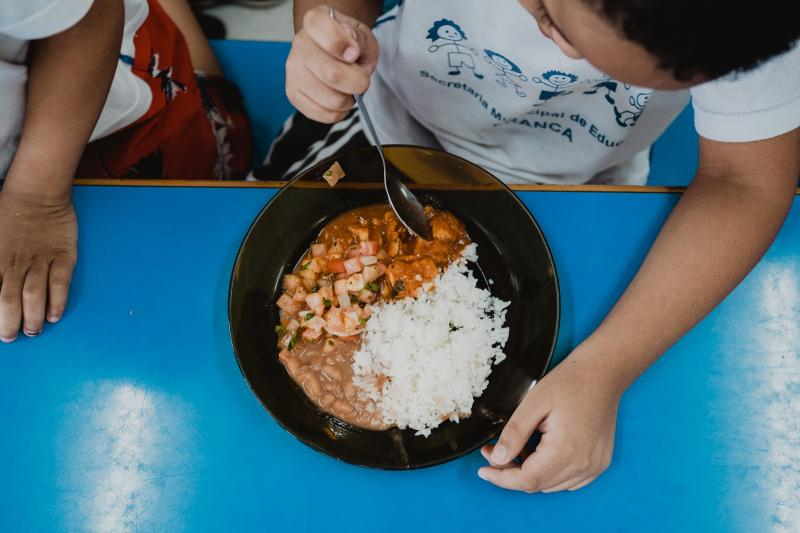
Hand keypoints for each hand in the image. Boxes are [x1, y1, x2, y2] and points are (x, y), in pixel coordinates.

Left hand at [0, 190, 76, 341]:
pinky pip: (60, 283)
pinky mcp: (63, 256)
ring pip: (34, 295)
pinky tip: (54, 315)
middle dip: (9, 323)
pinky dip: (57, 301)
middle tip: (11, 337)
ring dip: (33, 317)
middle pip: (9, 300)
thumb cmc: (7, 214)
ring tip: (32, 331)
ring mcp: (41, 260)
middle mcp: (16, 263)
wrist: (36, 193)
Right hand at [286, 5, 378, 122]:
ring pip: (331, 100)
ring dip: (349, 100)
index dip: (347, 49)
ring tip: (348, 88)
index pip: (329, 36)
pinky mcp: (293, 94)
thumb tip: (350, 52)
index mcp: (316, 22)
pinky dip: (340, 112)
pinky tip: (339, 98)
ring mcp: (293, 71)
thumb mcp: (362, 35)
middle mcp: (299, 44)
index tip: (355, 54)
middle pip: (332, 75)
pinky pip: (324, 114)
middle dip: (358, 82)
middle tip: (362, 78)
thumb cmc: (349, 43)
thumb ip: (359, 40)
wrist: (333, 51)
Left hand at [478, 346, 621, 492]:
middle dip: (511, 472)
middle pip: (538, 485)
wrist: (602, 373)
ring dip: (531, 473)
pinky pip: (569, 480)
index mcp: (566, 450)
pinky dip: (550, 473)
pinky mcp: (599, 463)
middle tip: (494, 452)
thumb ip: (514, 433)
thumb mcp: (533, 403)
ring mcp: (594, 466)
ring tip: (518, 448)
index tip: (483, 470)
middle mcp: (583, 464)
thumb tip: (497, 459)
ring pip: (552, 485)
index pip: (527, 480)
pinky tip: (540, 454)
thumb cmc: (570, 382)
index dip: (501, 478)